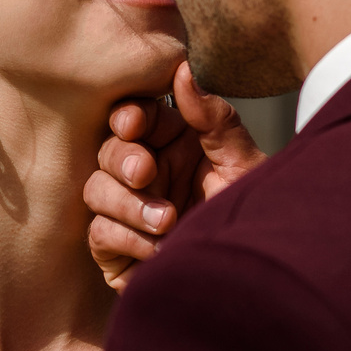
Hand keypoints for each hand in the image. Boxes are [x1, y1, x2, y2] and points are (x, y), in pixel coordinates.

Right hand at [84, 60, 265, 289]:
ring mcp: (129, 213)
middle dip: (122, 159)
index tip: (134, 125)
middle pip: (108, 151)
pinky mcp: (117, 250)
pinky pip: (99, 233)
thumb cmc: (254, 217)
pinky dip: (126, 237)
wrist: (255, 279)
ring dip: (127, 203)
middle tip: (146, 173)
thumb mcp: (242, 164)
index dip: (128, 118)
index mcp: (174, 145)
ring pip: (96, 190)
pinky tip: (159, 248)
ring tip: (167, 221)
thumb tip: (183, 71)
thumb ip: (214, 118)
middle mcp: (148, 175)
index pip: (135, 118)